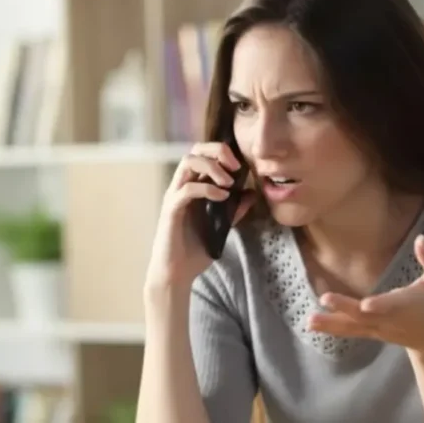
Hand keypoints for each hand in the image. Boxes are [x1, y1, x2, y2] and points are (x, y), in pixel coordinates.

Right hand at [145, 142, 255, 290]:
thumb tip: (252, 193)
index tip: (240, 166)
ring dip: (212, 166)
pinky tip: (222, 197)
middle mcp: (181, 187)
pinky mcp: (171, 210)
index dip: (222, 152)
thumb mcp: (222, 227)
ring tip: (228, 182)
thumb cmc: (195, 250)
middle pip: (194, 150)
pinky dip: (206, 188)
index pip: (203, 155)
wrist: (177, 273)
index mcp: (193, 187)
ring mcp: (174, 196)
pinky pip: (187, 189)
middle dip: (217, 151)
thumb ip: (235, 210)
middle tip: (236, 167)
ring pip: (187, 162)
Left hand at [307, 235, 423, 357]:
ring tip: (309, 321)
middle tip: (325, 300)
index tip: (367, 305)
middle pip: (364, 316)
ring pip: (352, 327)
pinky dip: (331, 328)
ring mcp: (378, 329)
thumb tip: (421, 238)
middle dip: (345, 308)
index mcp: (408, 306)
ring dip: (330, 323)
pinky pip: (349, 330)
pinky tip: (311, 324)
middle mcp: (389, 320)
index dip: (380, 306)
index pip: (392, 306)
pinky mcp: (370, 333)